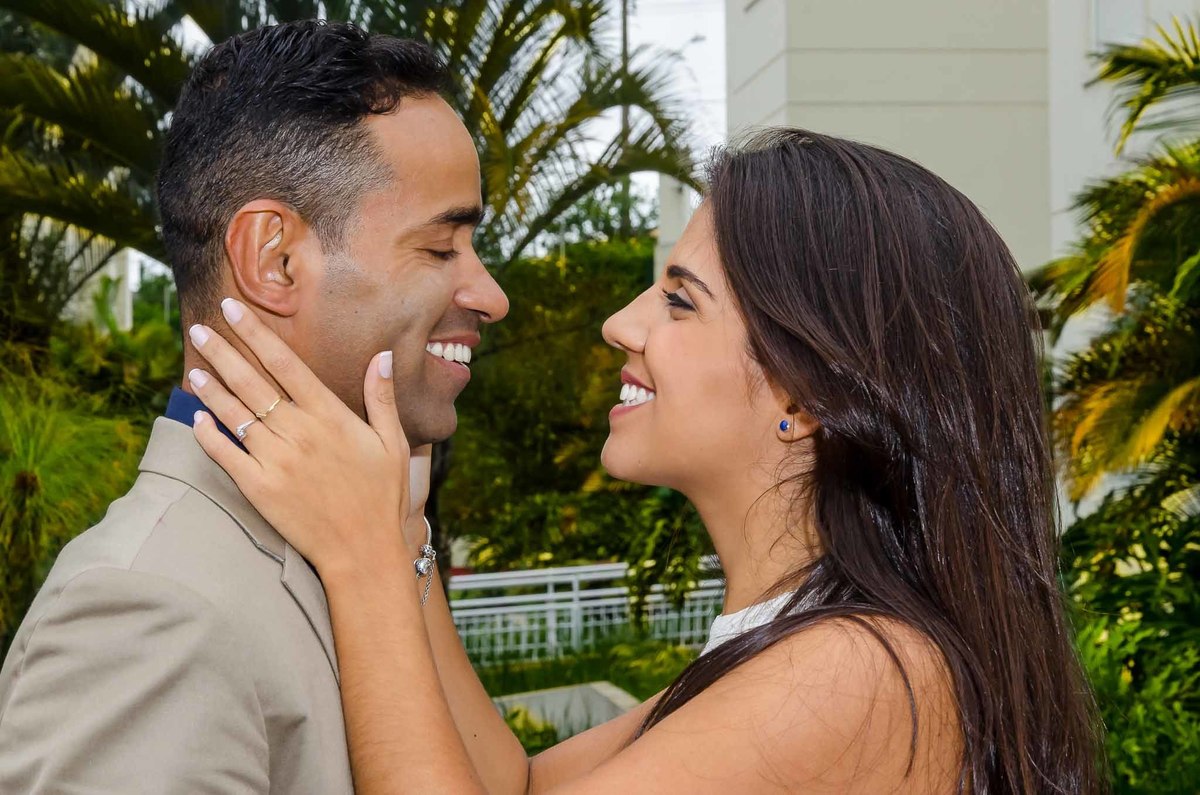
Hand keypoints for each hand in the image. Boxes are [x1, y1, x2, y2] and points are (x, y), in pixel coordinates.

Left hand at [187, 297, 411, 578]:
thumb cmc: (383, 497)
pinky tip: (198, 418)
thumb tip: (382, 356)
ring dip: (210, 387)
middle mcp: (298, 431)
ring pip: (234, 413)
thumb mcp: (394, 443)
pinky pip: (224, 454)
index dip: (256, 333)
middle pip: (251, 381)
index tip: (234, 310)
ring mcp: (275, 460)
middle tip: (200, 327)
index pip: (285, 362)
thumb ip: (382, 398)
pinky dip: (209, 434)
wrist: (364, 552)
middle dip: (223, 351)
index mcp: (329, 415)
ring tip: (194, 366)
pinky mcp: (259, 488)